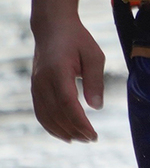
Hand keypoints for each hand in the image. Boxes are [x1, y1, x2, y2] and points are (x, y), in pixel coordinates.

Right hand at [30, 19, 106, 142]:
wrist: (52, 28)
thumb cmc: (77, 40)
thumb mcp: (94, 55)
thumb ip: (96, 81)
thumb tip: (97, 108)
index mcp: (58, 72)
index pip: (67, 104)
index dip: (79, 122)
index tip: (93, 134)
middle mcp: (42, 81)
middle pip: (56, 114)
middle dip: (74, 130)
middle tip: (91, 139)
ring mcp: (35, 86)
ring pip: (45, 116)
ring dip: (62, 131)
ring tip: (80, 139)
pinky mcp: (34, 88)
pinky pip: (40, 112)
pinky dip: (50, 125)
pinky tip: (64, 133)